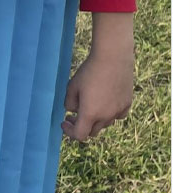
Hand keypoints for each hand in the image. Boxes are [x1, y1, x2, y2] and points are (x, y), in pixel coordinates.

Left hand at [62, 13, 133, 142]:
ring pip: (105, 124)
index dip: (69, 132)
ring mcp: (118, 111)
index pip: (80, 135)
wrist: (113, 57)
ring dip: (95, 121)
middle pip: (92, 132)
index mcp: (90, 114)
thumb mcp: (72, 86)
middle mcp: (105, 117)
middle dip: (81, 126)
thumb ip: (69, 103)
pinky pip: (117, 116)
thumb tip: (73, 111)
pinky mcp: (127, 103)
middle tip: (73, 116)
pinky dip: (109, 114)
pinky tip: (105, 103)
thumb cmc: (89, 71)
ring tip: (90, 106)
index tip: (64, 121)